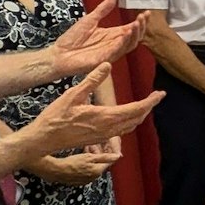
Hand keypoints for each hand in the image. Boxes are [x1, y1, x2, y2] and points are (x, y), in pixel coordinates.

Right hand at [20, 65, 162, 156]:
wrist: (43, 140)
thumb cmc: (55, 117)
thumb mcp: (73, 94)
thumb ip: (92, 80)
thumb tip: (107, 64)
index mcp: (104, 117)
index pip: (136, 109)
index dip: (151, 101)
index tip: (161, 93)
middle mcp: (107, 129)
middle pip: (136, 119)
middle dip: (148, 107)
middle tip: (157, 96)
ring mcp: (102, 136)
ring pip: (129, 126)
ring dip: (140, 115)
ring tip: (145, 104)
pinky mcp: (97, 139)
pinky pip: (120, 131)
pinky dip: (129, 122)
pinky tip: (126, 116)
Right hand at [30, 149, 119, 185]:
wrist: (57, 171)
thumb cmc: (73, 162)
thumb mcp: (90, 157)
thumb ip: (105, 157)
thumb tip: (118, 156)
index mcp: (98, 171)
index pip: (108, 162)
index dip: (107, 153)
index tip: (102, 145)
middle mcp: (94, 178)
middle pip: (100, 165)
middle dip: (98, 156)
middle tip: (91, 148)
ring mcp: (86, 180)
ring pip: (93, 168)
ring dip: (91, 161)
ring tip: (84, 152)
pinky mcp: (78, 181)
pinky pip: (85, 172)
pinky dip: (85, 166)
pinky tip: (78, 161)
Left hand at [48, 0, 146, 78]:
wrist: (58, 54)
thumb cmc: (71, 39)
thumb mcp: (89, 20)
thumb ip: (102, 10)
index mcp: (111, 35)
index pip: (130, 29)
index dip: (139, 22)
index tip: (146, 12)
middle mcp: (113, 44)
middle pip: (134, 37)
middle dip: (141, 27)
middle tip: (143, 16)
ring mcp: (110, 53)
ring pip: (129, 45)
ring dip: (135, 34)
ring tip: (138, 23)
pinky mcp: (103, 59)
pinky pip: (117, 51)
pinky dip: (123, 42)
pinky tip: (127, 33)